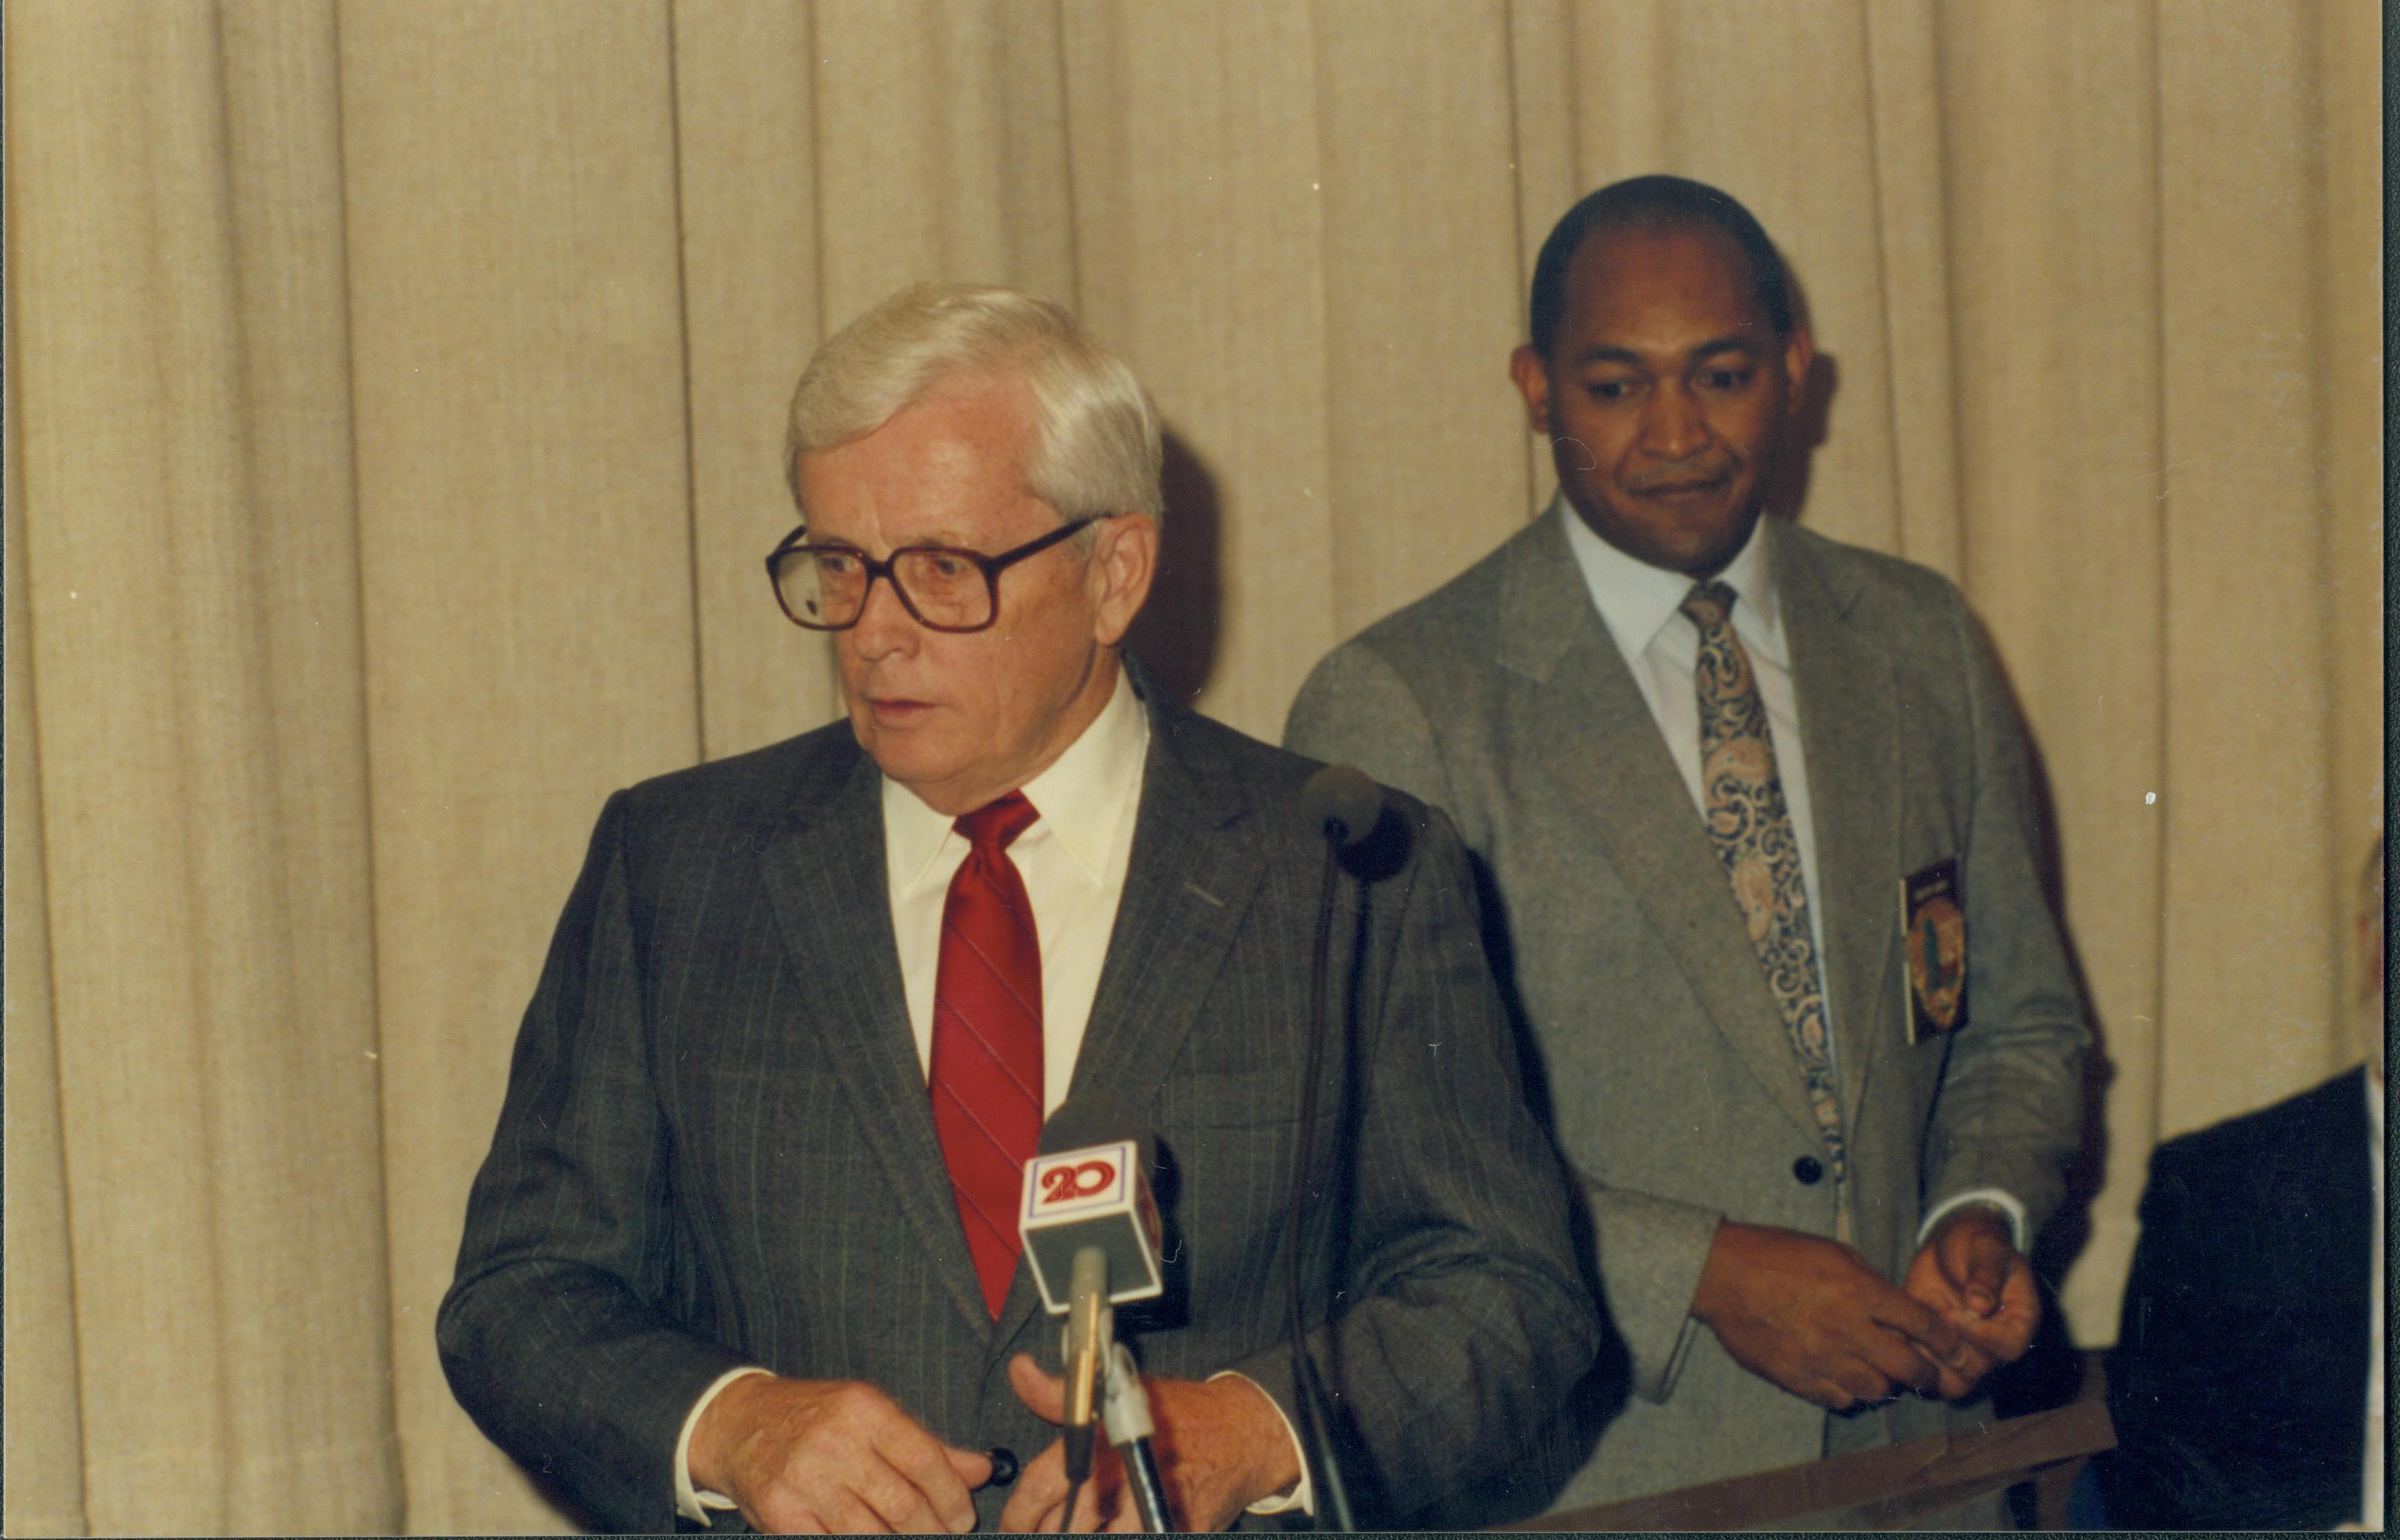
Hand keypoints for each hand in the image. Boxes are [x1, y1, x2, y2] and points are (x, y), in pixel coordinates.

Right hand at [689, 1373, 992, 1532]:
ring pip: (870, 1533)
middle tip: (941, 1538)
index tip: (963, 1518)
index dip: (952, 1497)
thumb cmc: (817, 1420)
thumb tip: (983, 1470)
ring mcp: (803, 1480)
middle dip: (931, 1531)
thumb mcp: (872, 1416)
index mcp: (863, 1409)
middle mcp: (833, 1442)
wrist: (739, 1423)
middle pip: (902, 1504)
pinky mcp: (780, 1514)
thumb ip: (927, 1447)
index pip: (924, 1460)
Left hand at [998, 1353, 1301, 1531]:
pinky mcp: (1173, 1530)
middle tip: (1038, 1530)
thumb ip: (1061, 1394)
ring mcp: (1150, 1513)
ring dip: (1086, 1536)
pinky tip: (1113, 1531)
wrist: (1242, 1435)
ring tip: (1079, 1528)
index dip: (1018, 1515)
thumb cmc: (1178, 1414)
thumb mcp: (1119, 1394)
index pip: (1041, 1487)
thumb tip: (1021, 1370)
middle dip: (1046, 1532)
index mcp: (1105, 1441)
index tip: (1014, 1524)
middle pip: (1063, 1526)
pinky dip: (1117, 1538)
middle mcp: (1124, 1479)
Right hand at [1689, 1219, 1971, 1409]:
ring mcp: (1821, 1357)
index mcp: (1859, 1291)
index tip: (1952, 1348)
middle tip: (1927, 1374)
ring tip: (1880, 1373)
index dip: (1947, 1341)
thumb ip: (1871, 1282)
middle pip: (1908, 1368)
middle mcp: (1846, 1328)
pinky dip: (1849, 1392)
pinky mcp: (1797, 1377)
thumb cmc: (1777, 1254)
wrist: (1722, 1275)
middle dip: (1927, 1375)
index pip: (1923, 1324)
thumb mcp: (1833, 1252)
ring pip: (1876, 1390)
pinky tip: (1844, 1376)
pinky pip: (1839, 1399)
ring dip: (1885, 1383)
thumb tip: (1900, 1312)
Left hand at [1902, 1205, 2040, 1399]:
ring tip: (1920, 1313)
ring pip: (1950, 1383)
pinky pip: (1923, 1373)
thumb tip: (1980, 1305)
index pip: (2008, 1348)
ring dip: (1927, 1354)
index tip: (1955, 1314)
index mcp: (2019, 1322)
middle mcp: (1994, 1346)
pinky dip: (1909, 1353)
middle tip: (1934, 1305)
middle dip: (1949, 1344)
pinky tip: (1903, 1319)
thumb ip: (1986, 1274)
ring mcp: (1965, 1352)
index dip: (1981, 1338)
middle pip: (1976, 1370)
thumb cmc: (1977, 1245)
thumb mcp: (1986, 1249)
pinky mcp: (1936, 1352)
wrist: (1954, 1247)